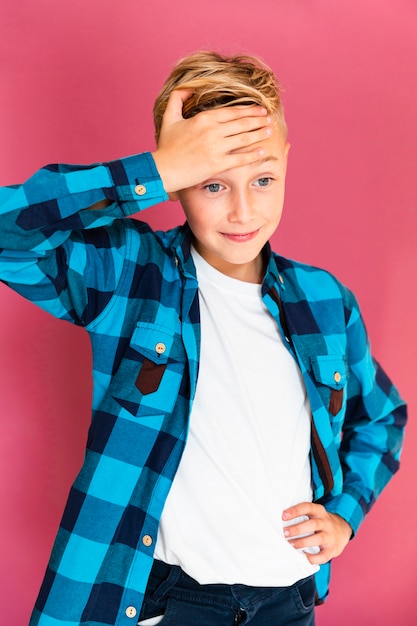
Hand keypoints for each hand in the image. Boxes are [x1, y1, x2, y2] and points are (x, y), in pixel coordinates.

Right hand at [152, 89, 271, 193]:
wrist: (163, 169)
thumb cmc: (166, 146)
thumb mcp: (169, 117)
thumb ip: (177, 98)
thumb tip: (188, 87)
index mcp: (204, 119)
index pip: (232, 111)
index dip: (248, 110)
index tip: (259, 109)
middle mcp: (213, 131)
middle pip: (241, 123)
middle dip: (258, 119)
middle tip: (269, 118)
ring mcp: (216, 148)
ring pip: (244, 138)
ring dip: (259, 133)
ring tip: (269, 131)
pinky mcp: (217, 164)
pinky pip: (240, 158)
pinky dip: (253, 154)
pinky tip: (262, 151)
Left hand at [282, 502, 351, 564]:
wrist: (343, 530)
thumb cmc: (321, 522)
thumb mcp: (314, 514)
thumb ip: (302, 514)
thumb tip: (281, 519)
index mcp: (319, 511)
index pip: (308, 507)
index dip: (295, 511)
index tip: (283, 516)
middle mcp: (326, 522)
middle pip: (313, 524)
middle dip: (298, 529)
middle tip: (285, 533)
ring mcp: (331, 536)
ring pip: (318, 538)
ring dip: (303, 542)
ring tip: (291, 545)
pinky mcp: (333, 549)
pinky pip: (324, 555)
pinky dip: (313, 558)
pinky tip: (304, 557)